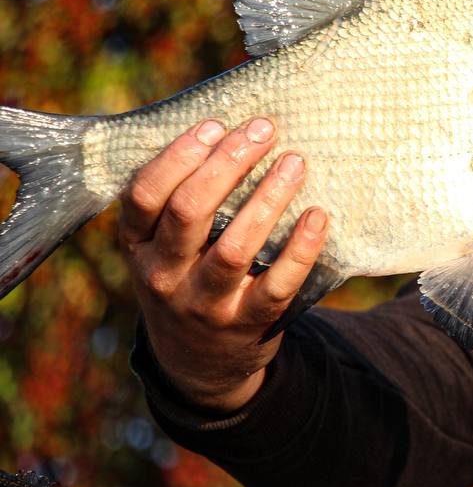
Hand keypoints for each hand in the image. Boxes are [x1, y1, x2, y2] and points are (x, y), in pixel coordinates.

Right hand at [118, 117, 327, 412]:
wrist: (199, 362)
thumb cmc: (187, 276)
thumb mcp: (164, 246)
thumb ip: (180, 199)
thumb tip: (231, 131)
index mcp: (139, 246)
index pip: (144, 196)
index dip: (178, 156)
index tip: (216, 124)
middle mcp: (165, 276)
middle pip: (190, 212)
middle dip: (227, 164)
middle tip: (264, 130)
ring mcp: (206, 303)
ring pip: (235, 248)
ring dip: (268, 200)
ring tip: (294, 163)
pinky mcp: (247, 324)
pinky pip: (278, 284)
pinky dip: (301, 249)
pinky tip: (318, 216)